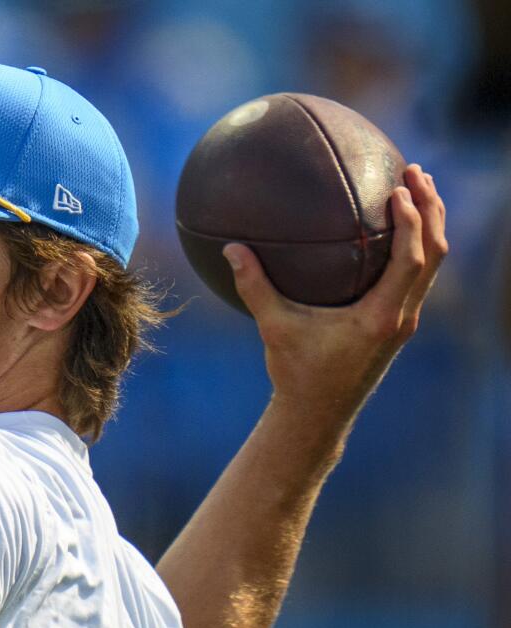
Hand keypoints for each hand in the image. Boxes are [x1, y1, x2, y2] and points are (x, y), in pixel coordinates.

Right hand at [223, 164, 447, 426]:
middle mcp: (402, 317)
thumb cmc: (296, 373)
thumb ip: (254, 287)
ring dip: (429, 226)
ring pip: (432, 265)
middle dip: (431, 210)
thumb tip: (231, 248)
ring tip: (416, 191)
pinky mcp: (397, 325)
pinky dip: (415, 247)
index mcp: (381, 317)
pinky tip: (395, 231)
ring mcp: (403, 322)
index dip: (412, 221)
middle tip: (416, 172)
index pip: (411, 260)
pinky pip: (417, 277)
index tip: (399, 189)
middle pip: (435, 254)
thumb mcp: (273, 328)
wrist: (318, 414)